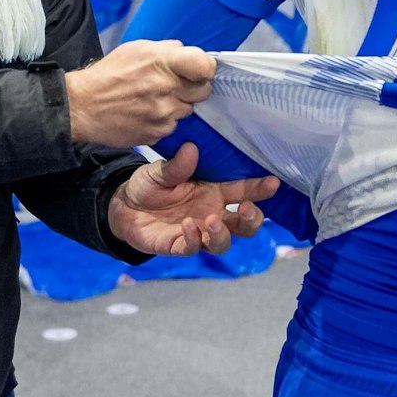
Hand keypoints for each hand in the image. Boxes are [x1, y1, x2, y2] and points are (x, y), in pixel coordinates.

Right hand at [65, 39, 216, 148]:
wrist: (83, 106)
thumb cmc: (108, 75)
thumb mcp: (135, 49)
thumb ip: (166, 49)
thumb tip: (185, 52)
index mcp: (161, 62)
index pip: (205, 66)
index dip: (206, 68)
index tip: (199, 70)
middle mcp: (165, 88)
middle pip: (203, 90)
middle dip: (193, 87)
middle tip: (175, 85)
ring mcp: (163, 113)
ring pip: (188, 109)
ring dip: (178, 104)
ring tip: (155, 99)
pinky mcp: (157, 133)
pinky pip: (174, 126)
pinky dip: (165, 120)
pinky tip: (147, 113)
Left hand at [106, 143, 280, 255]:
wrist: (123, 207)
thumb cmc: (148, 186)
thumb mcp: (159, 171)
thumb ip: (176, 166)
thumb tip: (191, 148)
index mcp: (214, 192)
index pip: (243, 191)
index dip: (260, 189)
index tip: (273, 183)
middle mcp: (212, 213)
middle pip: (244, 225)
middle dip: (252, 220)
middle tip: (247, 210)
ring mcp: (198, 231)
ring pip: (224, 242)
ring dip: (222, 234)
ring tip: (211, 221)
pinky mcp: (180, 245)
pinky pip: (194, 248)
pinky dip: (194, 239)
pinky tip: (187, 225)